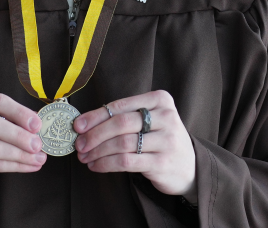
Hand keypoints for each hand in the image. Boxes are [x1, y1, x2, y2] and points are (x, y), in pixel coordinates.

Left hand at [73, 90, 196, 200]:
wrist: (190, 166)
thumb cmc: (161, 140)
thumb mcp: (151, 121)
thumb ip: (125, 117)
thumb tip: (85, 124)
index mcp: (161, 100)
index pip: (121, 106)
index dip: (95, 116)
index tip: (77, 126)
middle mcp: (166, 117)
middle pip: (121, 124)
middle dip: (95, 134)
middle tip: (79, 144)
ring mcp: (166, 140)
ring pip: (122, 143)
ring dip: (98, 151)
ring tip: (85, 157)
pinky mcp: (162, 162)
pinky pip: (126, 161)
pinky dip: (106, 164)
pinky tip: (96, 166)